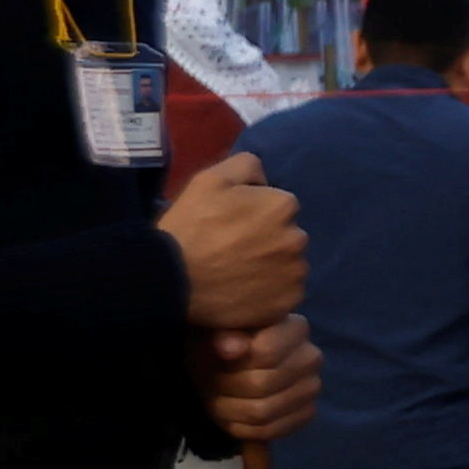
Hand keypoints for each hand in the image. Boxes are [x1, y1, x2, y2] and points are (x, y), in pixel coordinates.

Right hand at [166, 149, 306, 332]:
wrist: (170, 281)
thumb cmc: (189, 226)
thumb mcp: (210, 179)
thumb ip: (246, 166)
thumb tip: (264, 179)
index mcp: (283, 205)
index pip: (278, 205)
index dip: (253, 213)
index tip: (230, 224)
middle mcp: (298, 239)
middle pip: (285, 235)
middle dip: (265, 239)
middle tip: (231, 249)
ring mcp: (294, 274)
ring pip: (287, 265)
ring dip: (269, 266)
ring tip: (234, 272)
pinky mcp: (286, 303)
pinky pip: (283, 293)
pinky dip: (268, 293)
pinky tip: (242, 291)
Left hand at [196, 314, 318, 446]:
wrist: (229, 363)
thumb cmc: (220, 343)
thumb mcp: (212, 331)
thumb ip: (222, 335)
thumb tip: (231, 350)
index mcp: (295, 328)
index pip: (265, 352)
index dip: (232, 362)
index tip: (216, 358)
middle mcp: (311, 357)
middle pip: (261, 385)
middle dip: (226, 387)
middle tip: (212, 382)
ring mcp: (312, 388)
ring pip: (262, 412)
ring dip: (229, 410)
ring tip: (218, 399)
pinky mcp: (306, 414)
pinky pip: (270, 431)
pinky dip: (242, 428)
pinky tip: (232, 416)